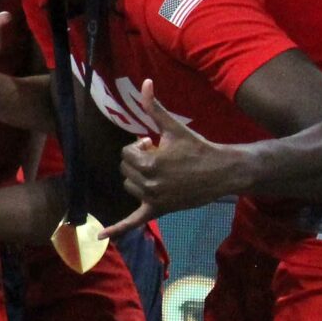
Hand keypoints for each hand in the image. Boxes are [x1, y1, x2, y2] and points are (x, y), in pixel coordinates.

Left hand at [111, 81, 241, 232]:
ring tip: (160, 171)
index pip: (126, 153)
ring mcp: (154, 199)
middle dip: (139, 160)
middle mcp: (149, 184)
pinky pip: (133, 222)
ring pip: (130, 186)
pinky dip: (117, 229)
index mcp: (149, 164)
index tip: (155, 144)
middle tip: (160, 156)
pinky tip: (98, 237)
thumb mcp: (174, 127)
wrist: (223, 172)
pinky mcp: (159, 210)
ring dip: (138, 178)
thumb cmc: (197, 147)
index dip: (139, 146)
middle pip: (125, 169)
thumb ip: (154, 107)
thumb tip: (144, 83)